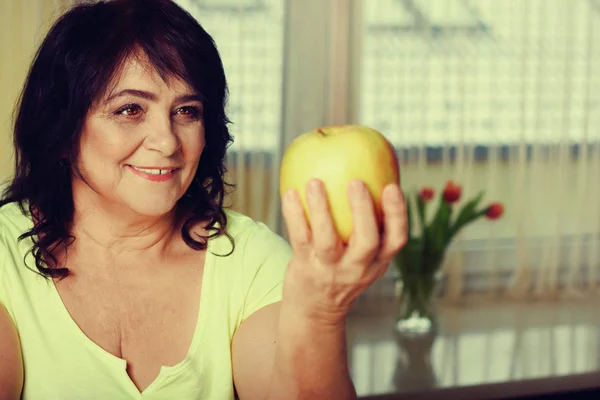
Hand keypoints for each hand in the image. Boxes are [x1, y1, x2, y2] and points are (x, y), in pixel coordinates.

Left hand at [281, 178, 407, 324]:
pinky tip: (290, 192)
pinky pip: (299, 237)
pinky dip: (294, 214)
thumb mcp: (363, 257)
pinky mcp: (305, 268)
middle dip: (363, 211)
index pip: (397, 239)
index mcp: (377, 262)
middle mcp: (357, 268)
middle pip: (367, 241)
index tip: (392, 185)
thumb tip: (367, 174)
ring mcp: (330, 270)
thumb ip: (368, 226)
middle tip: (356, 181)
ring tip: (314, 182)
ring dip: (321, 209)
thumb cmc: (342, 270)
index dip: (397, 213)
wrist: (314, 311)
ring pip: (328, 240)